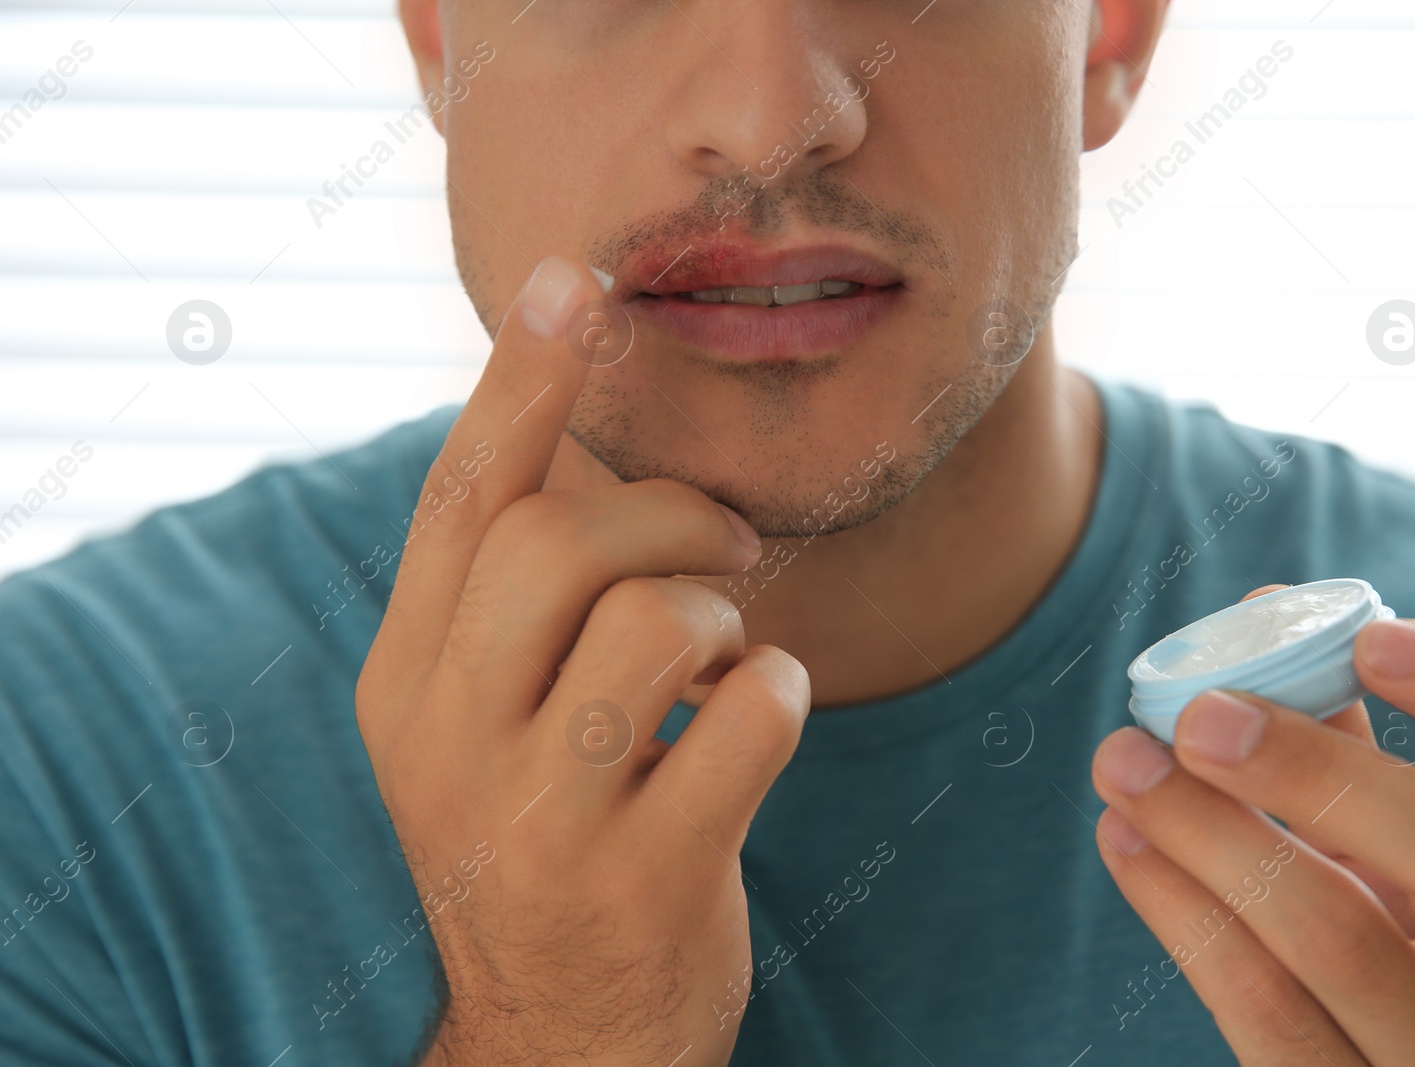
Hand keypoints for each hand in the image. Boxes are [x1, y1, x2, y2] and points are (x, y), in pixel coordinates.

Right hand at [355, 255, 809, 1066]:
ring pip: (655, 622)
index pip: (458, 500)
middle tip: (730, 544)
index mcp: (404, 685)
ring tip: (728, 654)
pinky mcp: (636, 882)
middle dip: (672, 512)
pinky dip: (781, 694)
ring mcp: (535, 822)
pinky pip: (747, 721)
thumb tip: (577, 442)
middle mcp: (446, 745)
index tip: (573, 279)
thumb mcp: (485, 724)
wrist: (559, 1036)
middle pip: (559, 543)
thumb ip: (512, 602)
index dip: (521, 381)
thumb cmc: (546, 838)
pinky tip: (760, 718)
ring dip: (726, 613)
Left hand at [1092, 589, 1414, 1065]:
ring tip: (1125, 761)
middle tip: (1201, 716)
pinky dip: (1182, 911)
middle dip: (1324, 771)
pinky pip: (1265, 1012)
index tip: (1373, 637)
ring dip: (1212, 832)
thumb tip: (1260, 613)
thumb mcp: (1410, 863)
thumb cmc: (1401, 952)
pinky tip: (1125, 839)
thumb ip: (1358, 752)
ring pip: (1341, 941)